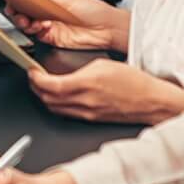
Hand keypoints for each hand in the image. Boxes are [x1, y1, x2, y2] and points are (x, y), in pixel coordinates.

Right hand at [7, 0, 129, 51]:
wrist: (107, 28)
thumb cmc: (95, 10)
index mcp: (51, 0)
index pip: (29, 0)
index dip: (19, 3)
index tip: (13, 5)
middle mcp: (49, 13)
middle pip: (25, 13)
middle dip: (20, 15)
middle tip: (21, 16)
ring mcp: (51, 26)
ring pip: (29, 26)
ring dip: (27, 24)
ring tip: (33, 22)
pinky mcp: (53, 39)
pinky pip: (38, 36)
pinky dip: (36, 32)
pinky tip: (43, 28)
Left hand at [27, 59, 183, 124]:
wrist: (151, 101)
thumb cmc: (133, 81)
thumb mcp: (103, 64)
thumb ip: (80, 69)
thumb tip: (65, 73)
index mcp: (87, 84)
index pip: (51, 85)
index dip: (35, 79)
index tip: (31, 71)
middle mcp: (85, 101)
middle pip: (47, 99)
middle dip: (35, 87)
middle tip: (33, 76)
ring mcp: (87, 113)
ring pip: (54, 108)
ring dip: (44, 97)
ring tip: (42, 86)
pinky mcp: (91, 119)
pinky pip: (66, 113)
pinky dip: (56, 105)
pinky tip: (57, 97)